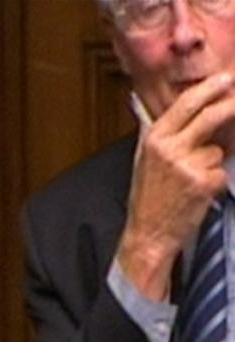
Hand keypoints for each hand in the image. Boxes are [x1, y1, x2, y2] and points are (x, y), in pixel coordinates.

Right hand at [118, 73, 234, 300]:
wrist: (149, 233)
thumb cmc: (147, 198)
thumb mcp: (145, 160)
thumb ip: (162, 134)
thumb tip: (180, 110)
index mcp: (154, 140)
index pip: (186, 104)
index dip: (209, 88)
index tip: (225, 79)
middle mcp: (170, 149)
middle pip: (211, 116)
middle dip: (230, 106)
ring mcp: (189, 165)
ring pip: (217, 149)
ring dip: (213, 160)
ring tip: (192, 178)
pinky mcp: (205, 182)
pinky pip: (220, 170)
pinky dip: (214, 179)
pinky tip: (198, 191)